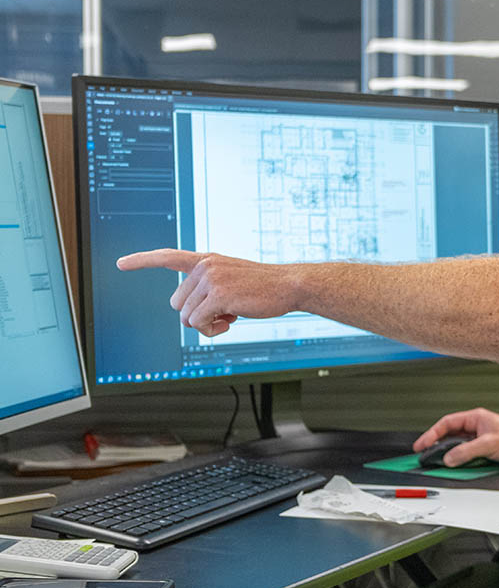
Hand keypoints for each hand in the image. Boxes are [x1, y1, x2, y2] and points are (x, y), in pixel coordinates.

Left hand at [116, 249, 298, 336]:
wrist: (289, 285)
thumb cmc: (264, 286)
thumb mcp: (232, 280)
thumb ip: (208, 288)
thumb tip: (191, 315)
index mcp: (206, 260)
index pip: (167, 257)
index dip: (142, 260)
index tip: (120, 263)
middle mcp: (205, 266)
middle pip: (176, 304)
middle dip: (194, 316)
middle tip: (221, 314)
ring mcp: (211, 279)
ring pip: (185, 316)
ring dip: (205, 325)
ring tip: (228, 317)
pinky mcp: (218, 295)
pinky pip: (199, 323)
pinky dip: (212, 330)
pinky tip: (230, 322)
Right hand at [414, 408, 498, 467]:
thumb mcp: (489, 445)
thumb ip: (467, 451)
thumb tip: (449, 458)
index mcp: (476, 418)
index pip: (447, 423)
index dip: (431, 433)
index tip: (422, 444)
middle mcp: (476, 426)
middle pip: (449, 434)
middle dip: (437, 444)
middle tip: (425, 454)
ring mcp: (479, 437)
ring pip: (457, 445)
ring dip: (449, 453)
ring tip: (438, 460)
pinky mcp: (483, 448)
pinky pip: (465, 453)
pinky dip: (458, 458)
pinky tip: (456, 464)